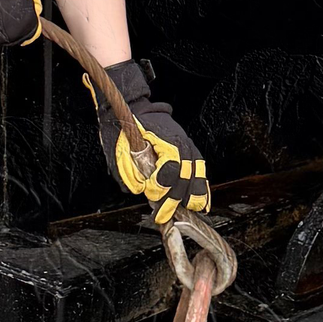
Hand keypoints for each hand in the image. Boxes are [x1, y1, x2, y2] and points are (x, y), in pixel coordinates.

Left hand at [86, 60, 210, 224]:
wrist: (131, 105)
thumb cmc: (124, 126)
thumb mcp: (119, 150)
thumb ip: (129, 172)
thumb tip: (142, 190)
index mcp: (164, 141)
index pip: (169, 171)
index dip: (161, 188)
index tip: (151, 196)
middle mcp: (181, 142)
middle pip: (185, 176)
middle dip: (176, 199)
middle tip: (165, 216)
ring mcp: (186, 143)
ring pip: (197, 173)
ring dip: (194, 195)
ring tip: (191, 211)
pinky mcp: (188, 147)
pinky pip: (199, 168)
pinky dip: (202, 185)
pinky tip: (203, 201)